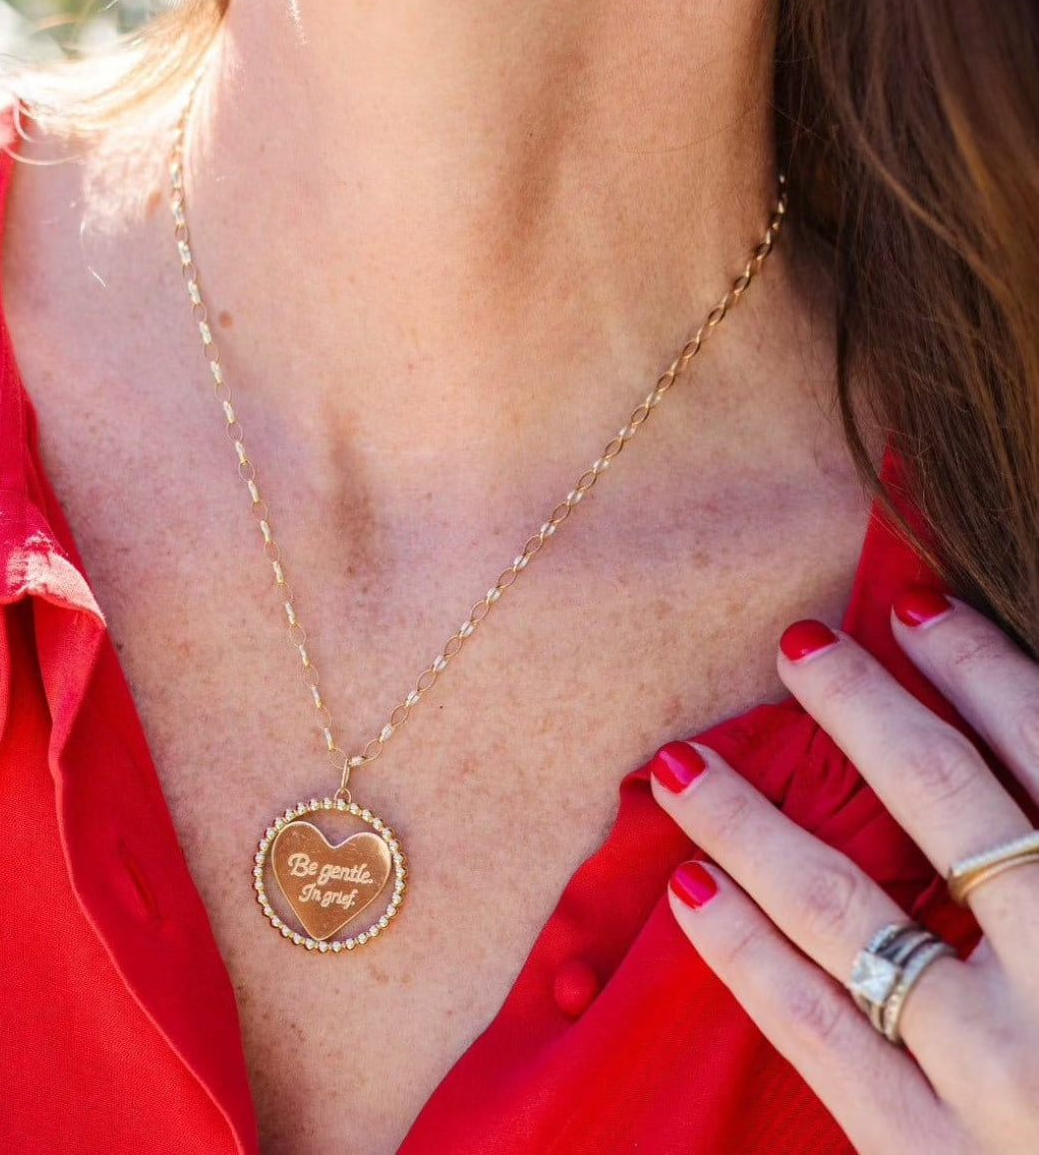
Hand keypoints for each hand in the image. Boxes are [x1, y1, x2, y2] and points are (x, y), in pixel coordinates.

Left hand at [650, 590, 1038, 1154]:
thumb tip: (1017, 777)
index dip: (983, 669)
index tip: (917, 607)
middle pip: (941, 802)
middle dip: (862, 707)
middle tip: (798, 643)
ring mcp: (993, 1076)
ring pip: (841, 908)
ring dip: (751, 821)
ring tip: (679, 763)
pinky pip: (814, 1030)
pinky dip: (742, 952)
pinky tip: (686, 886)